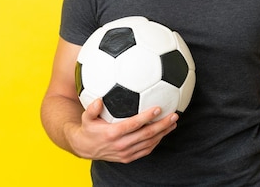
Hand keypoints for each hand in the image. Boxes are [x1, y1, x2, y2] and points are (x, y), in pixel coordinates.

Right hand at [64, 98, 178, 162]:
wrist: (85, 148)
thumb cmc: (88, 128)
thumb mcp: (86, 118)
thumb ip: (92, 109)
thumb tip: (99, 100)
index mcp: (113, 133)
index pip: (134, 124)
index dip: (147, 117)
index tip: (158, 108)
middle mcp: (121, 145)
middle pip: (146, 134)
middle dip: (162, 125)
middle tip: (174, 115)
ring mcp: (126, 153)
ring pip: (149, 143)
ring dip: (163, 133)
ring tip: (173, 123)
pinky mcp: (128, 158)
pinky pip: (146, 150)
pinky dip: (156, 142)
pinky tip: (163, 133)